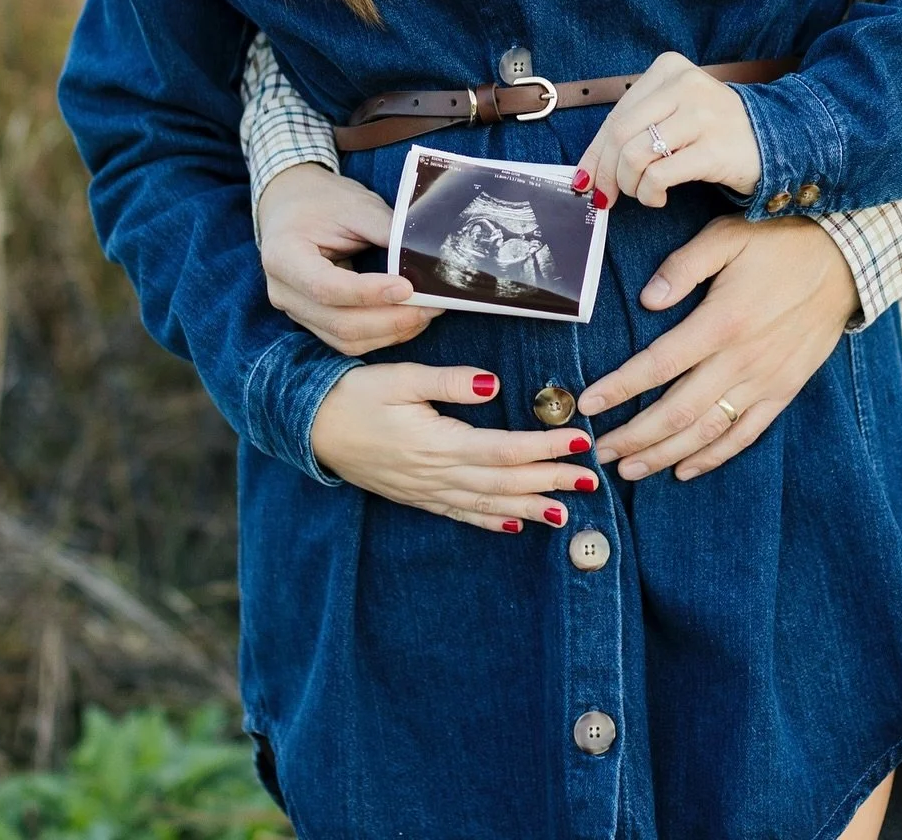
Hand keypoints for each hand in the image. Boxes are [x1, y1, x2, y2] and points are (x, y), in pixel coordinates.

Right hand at [259, 163, 438, 354]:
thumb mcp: (356, 206)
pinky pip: (346, 340)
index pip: (326, 287)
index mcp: (283, 256)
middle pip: (339, 323)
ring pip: (345, 339)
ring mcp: (295, 311)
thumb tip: (427, 258)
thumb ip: (388, 231)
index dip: (369, 293)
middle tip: (430, 305)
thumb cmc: (322, 201)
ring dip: (390, 332)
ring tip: (425, 313)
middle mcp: (283, 291)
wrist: (291, 204)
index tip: (408, 287)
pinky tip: (407, 319)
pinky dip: (380, 335)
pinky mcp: (312, 320)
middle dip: (390, 319)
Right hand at [310, 364, 599, 532]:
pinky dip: (491, 520)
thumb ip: (448, 383)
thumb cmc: (355, 394)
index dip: (543, 447)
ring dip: (530, 506)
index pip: (503, 449)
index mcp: (436, 443)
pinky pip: (460, 514)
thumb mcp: (400, 377)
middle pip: (504, 481)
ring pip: (487, 503)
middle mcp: (436, 474)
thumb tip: (493, 383)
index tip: (578, 442)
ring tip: (567, 511)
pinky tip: (515, 524)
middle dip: (550, 480)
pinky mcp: (416, 496)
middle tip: (591, 480)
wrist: (310, 426)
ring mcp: (426, 491)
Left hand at [573, 51, 761, 208]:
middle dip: (606, 173)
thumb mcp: (674, 114)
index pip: (616, 115)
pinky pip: (659, 175)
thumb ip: (633, 131)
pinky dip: (650, 193)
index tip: (585, 178)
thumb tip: (587, 169)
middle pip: (620, 134)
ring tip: (643, 192)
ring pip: (635, 155)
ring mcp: (701, 115)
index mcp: (669, 69)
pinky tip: (660, 197)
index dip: (595, 152)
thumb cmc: (715, 130)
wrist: (777, 139)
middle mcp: (684, 85)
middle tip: (607, 196)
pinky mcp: (713, 148)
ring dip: (630, 185)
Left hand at [578, 213, 859, 480]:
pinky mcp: (785, 390)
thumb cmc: (781, 241)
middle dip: (634, 436)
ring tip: (629, 469)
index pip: (658, 365)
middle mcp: (742, 360)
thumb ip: (683, 267)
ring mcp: (765, 381)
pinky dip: (714, 457)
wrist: (847, 259)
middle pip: (677, 411)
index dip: (620, 388)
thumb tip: (647, 300)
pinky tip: (685, 470)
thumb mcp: (727, 235)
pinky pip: (746, 435)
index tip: (589, 403)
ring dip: (664, 455)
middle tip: (599, 450)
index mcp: (721, 322)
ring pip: (707, 431)